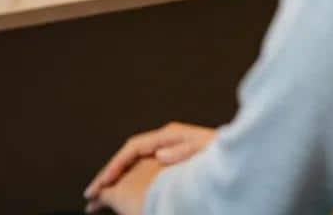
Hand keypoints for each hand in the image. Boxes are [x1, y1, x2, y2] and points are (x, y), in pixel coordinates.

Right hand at [85, 123, 215, 204]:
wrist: (241, 154)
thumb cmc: (225, 153)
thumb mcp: (204, 149)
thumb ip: (181, 151)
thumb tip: (159, 155)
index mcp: (169, 135)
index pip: (132, 149)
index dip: (114, 165)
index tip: (101, 184)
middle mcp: (165, 141)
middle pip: (129, 157)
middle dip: (108, 174)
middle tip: (90, 194)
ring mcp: (169, 150)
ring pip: (134, 165)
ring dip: (116, 179)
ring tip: (100, 197)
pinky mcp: (174, 162)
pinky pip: (144, 171)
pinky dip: (130, 181)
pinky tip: (124, 195)